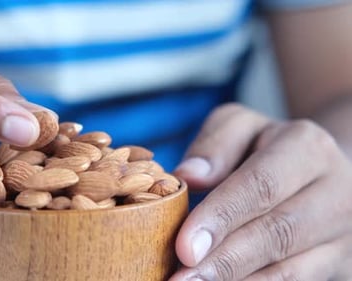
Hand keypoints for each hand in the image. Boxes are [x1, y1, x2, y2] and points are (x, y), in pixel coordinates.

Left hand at [171, 104, 351, 279]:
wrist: (322, 172)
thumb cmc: (268, 147)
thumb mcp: (240, 126)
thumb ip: (215, 144)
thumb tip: (188, 175)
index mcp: (308, 148)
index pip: (261, 185)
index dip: (221, 217)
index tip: (185, 246)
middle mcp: (336, 191)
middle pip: (278, 233)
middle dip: (226, 261)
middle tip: (181, 279)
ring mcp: (344, 233)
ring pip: (291, 270)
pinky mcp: (340, 262)